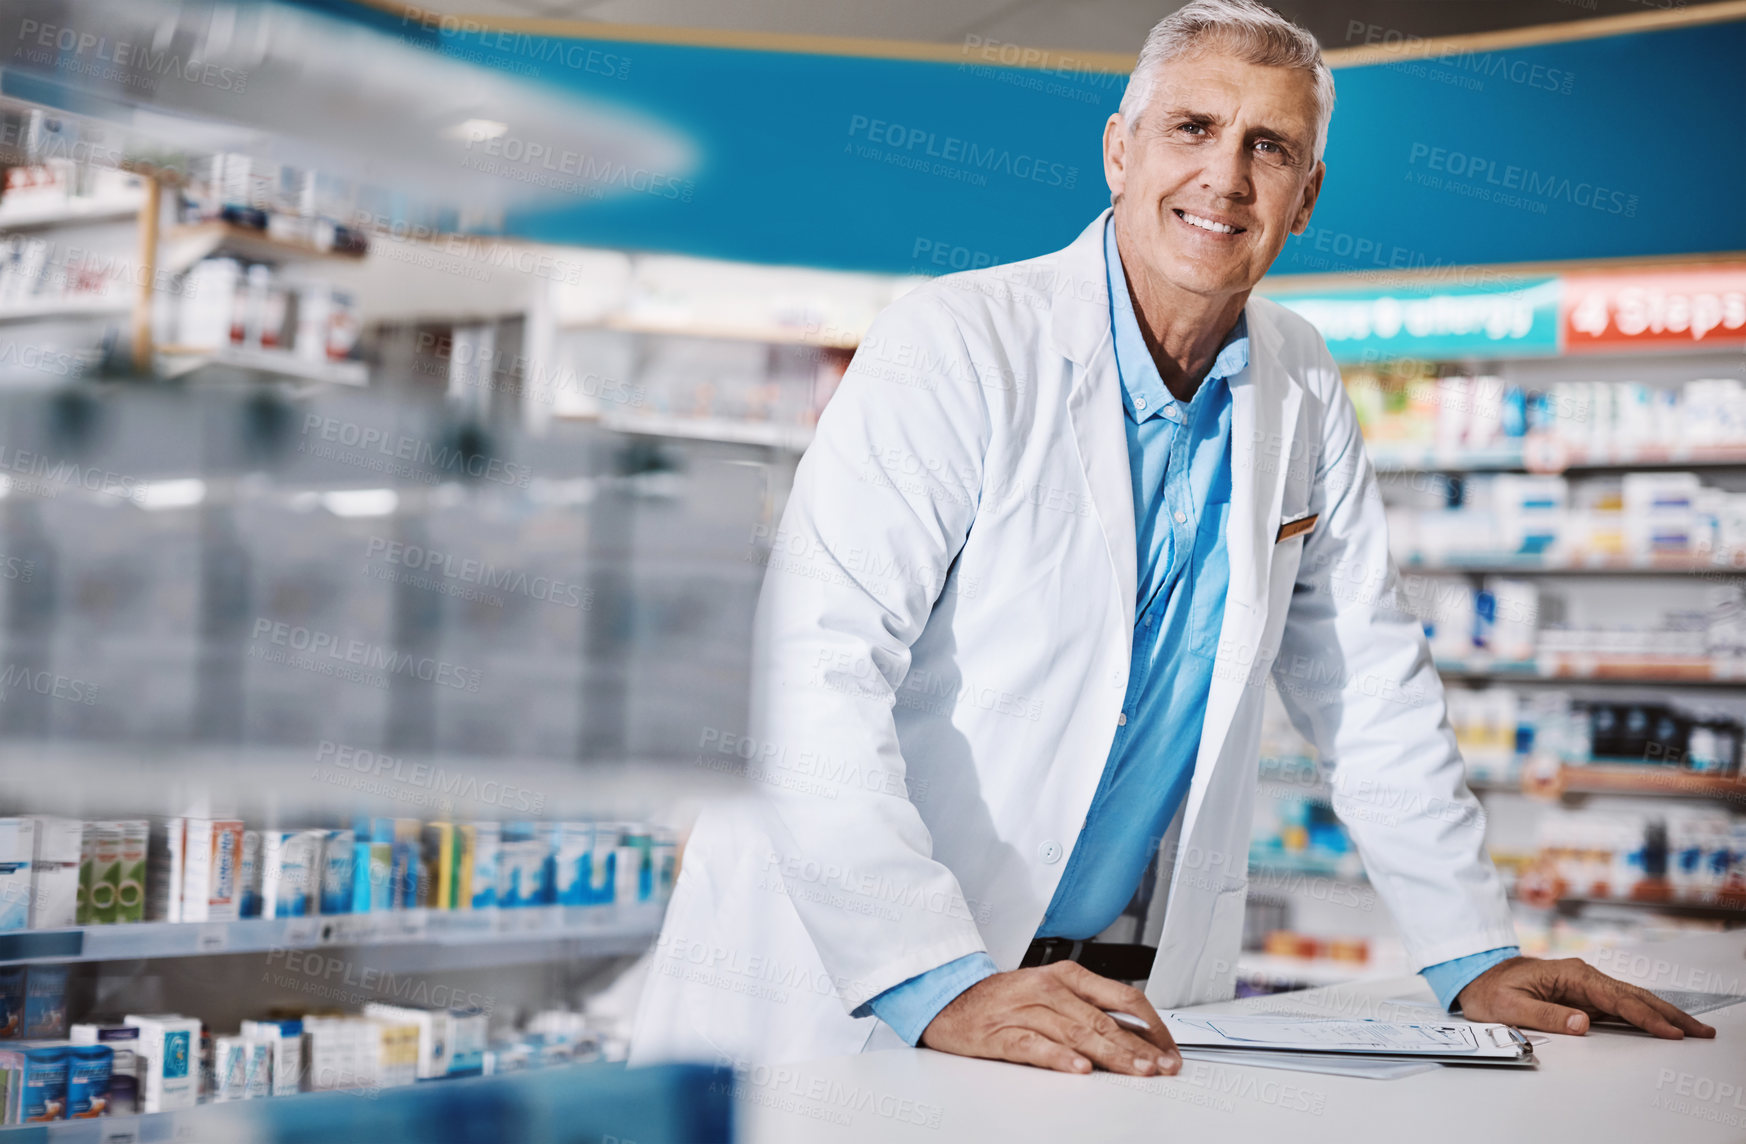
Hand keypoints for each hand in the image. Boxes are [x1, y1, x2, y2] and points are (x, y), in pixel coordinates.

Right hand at [919, 961, 1180, 1075]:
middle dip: (1139, 1048)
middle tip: (1163, 1068)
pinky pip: (1037, 1045)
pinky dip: (1060, 1057)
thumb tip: (1139, 1035)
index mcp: (1069, 976)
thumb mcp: (1053, 992)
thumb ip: (1092, 1010)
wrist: (952, 999)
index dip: (1151, 1025)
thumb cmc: (1007, 999)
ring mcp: (1027, 1010)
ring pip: (1078, 1033)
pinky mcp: (1004, 1033)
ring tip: (1136, 1071)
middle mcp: (1051, 989)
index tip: (1168, 1049)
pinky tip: (1079, 1068)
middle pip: (1105, 1020)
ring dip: (1112, 1055)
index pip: (1124, 997)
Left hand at [1455, 956, 1717, 1039]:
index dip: (1645, 1017)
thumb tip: (1583, 1023)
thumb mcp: (1508, 1006)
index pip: (1616, 1000)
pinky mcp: (1584, 994)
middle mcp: (1583, 976)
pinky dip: (1645, 1015)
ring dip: (1662, 1014)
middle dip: (1669, 1014)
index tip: (1669, 1032)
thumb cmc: (1490, 989)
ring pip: (1632, 1000)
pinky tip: (1661, 1025)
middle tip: (1700, 1031)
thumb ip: (1545, 1015)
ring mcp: (1586, 985)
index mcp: (1570, 975)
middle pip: (1634, 997)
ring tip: (1691, 1029)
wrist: (1477, 975)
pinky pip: (1620, 1006)